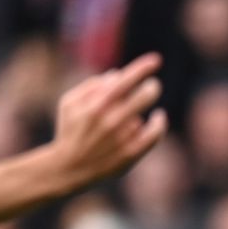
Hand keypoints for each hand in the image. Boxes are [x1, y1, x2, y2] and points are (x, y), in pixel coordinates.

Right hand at [50, 53, 167, 188]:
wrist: (69, 168)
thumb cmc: (70, 131)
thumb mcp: (69, 102)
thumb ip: (91, 85)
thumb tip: (117, 74)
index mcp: (96, 104)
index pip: (125, 80)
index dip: (143, 67)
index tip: (156, 60)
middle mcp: (111, 120)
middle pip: (145, 95)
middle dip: (152, 87)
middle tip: (152, 86)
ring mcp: (123, 138)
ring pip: (146, 113)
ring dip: (146, 107)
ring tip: (137, 111)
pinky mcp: (131, 153)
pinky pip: (154, 134)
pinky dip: (159, 123)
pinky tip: (157, 117)